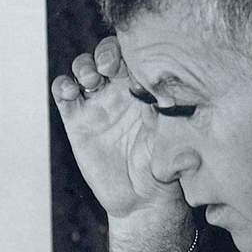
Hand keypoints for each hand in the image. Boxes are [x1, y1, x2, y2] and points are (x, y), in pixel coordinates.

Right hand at [52, 37, 187, 221]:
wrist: (142, 199)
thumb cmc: (165, 171)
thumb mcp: (174, 147)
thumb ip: (178, 132)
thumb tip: (187, 125)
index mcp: (147, 91)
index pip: (137, 57)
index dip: (132, 51)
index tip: (135, 66)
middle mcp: (121, 92)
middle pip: (108, 54)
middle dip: (106, 53)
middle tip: (109, 67)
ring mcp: (98, 104)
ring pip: (85, 67)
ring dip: (84, 66)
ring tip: (90, 81)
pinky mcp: (77, 120)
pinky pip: (64, 92)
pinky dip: (63, 86)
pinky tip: (71, 93)